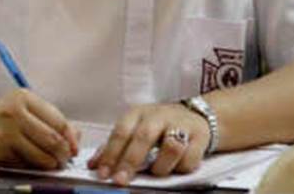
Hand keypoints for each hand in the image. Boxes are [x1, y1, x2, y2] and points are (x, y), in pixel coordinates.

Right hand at [0, 89, 80, 169]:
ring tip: (50, 162)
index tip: (74, 147)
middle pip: (53, 140)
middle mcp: (14, 113)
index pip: (58, 121)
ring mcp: (6, 134)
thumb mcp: (21, 107)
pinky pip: (27, 165)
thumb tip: (75, 137)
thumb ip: (49, 118)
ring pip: (42, 157)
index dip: (70, 138)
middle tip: (65, 159)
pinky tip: (30, 161)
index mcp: (23, 97)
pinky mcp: (0, 153)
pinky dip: (33, 167)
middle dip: (64, 154)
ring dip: (51, 164)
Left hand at [87, 102, 209, 184]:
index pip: (120, 132)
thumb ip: (114, 146)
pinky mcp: (199, 137)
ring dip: (160, 166)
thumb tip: (94, 165)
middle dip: (129, 161)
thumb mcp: (135, 128)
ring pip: (170, 146)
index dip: (110, 154)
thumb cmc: (159, 124)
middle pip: (142, 137)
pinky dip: (181, 168)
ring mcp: (180, 125)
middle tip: (120, 180)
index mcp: (138, 113)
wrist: (196, 115)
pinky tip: (176, 167)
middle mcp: (158, 116)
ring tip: (156, 172)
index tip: (103, 173)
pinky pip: (189, 158)